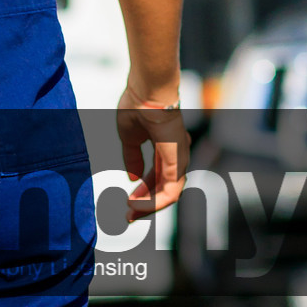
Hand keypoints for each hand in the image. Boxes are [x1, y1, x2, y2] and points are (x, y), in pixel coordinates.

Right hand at [117, 88, 190, 217]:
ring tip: (131, 213)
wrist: (147, 91)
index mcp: (166, 147)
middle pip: (164, 188)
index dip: (143, 192)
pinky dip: (154, 201)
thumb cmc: (138, 105)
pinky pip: (170, 190)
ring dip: (150, 206)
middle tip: (129, 215)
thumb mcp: (130, 137)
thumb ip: (132, 158)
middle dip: (146, 203)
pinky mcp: (177, 161)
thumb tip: (133, 177)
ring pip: (169, 193)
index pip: (157, 177)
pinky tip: (137, 205)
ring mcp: (179, 158)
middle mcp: (177, 154)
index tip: (127, 202)